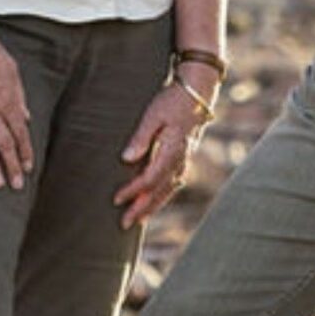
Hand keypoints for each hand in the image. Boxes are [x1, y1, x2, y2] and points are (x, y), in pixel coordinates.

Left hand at [114, 82, 208, 228]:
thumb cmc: (173, 100)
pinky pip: (174, 182)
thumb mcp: (153, 114)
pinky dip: (164, 195)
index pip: (150, 178)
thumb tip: (127, 159)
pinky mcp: (184, 157)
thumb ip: (141, 137)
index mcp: (173, 150)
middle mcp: (181, 159)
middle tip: (125, 223)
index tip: (117, 199)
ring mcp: (185, 160)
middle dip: (142, 208)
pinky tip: (156, 201)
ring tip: (139, 220)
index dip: (133, 191)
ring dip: (154, 206)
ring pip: (169, 190)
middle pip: (160, 190)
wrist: (197, 92)